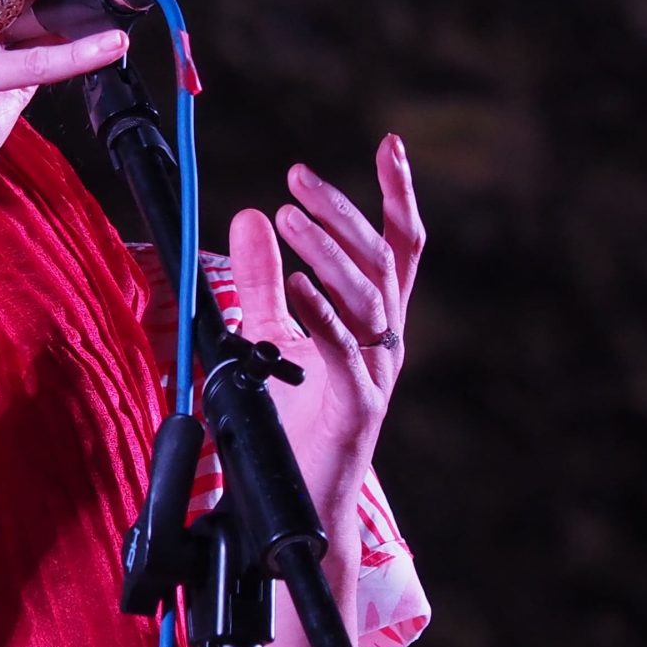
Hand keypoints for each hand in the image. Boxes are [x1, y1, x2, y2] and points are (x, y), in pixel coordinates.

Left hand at [225, 135, 425, 534]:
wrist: (301, 503)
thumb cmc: (294, 421)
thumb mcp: (271, 334)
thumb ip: (260, 280)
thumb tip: (248, 217)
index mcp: (372, 319)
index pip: (398, 246)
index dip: (398, 195)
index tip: (390, 144)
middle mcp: (384, 340)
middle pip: (378, 260)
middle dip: (342, 212)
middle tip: (296, 177)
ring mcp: (376, 374)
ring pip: (367, 298)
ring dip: (327, 251)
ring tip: (287, 216)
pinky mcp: (358, 409)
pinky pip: (345, 354)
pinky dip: (321, 315)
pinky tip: (294, 286)